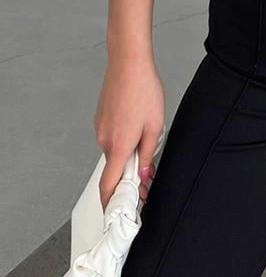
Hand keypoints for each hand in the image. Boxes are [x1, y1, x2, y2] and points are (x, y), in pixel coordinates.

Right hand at [94, 55, 165, 211]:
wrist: (128, 63)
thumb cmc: (144, 90)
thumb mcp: (155, 126)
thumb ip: (148, 155)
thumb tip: (144, 175)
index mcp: (119, 146)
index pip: (108, 185)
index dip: (111, 203)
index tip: (120, 212)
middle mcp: (104, 140)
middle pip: (114, 168)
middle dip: (129, 173)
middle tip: (148, 168)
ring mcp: (100, 128)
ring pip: (114, 150)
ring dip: (128, 152)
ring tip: (146, 131)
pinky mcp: (100, 118)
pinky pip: (111, 136)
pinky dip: (122, 138)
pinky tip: (136, 121)